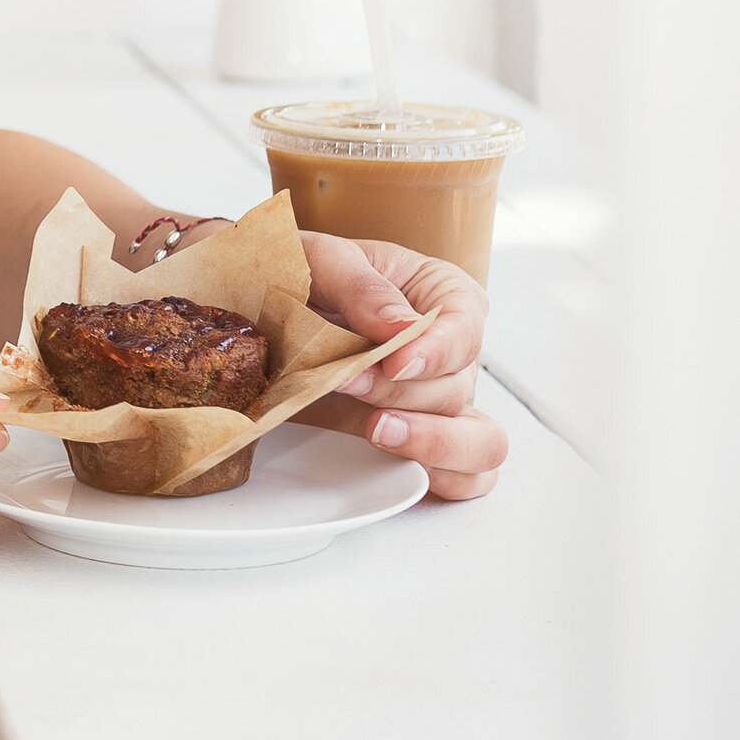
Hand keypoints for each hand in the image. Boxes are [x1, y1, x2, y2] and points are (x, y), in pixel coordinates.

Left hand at [295, 231, 506, 500]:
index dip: (435, 351)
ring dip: (430, 442)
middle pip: (455, 388)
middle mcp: (451, 353)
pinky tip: (401, 467)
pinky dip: (447, 479)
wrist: (262, 306)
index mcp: (445, 296)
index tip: (393, 363)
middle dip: (399, 392)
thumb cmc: (301, 272)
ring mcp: (441, 400)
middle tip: (346, 383)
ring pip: (478, 440)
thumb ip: (361, 287)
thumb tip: (402, 327)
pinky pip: (469, 476)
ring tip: (376, 431)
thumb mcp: (322, 259)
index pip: (465, 329)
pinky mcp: (422, 438)